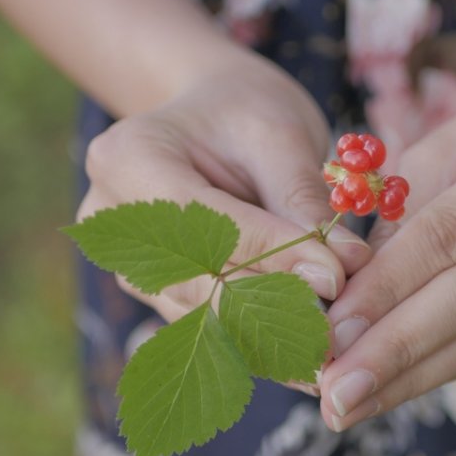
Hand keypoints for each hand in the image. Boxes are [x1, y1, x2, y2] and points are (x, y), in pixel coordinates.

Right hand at [77, 50, 369, 322]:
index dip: (272, 255)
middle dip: (275, 305)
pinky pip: (211, 323)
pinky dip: (261, 334)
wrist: (215, 114)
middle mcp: (114, 224)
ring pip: (205, 315)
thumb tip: (340, 268)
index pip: (204, 225)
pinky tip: (308, 345)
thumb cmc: (246, 110)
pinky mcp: (159, 294)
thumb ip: (302, 200)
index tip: (336, 275)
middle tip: (340, 326)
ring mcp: (131, 265)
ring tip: (332, 340)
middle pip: (198, 281)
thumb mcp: (280, 135)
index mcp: (127, 160)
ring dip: (272, 330)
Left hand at [316, 95, 455, 429]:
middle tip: (334, 389)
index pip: (449, 233)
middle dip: (395, 348)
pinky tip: (394, 388)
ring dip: (412, 376)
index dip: (387, 287)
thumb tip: (343, 303)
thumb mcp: (440, 151)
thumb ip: (397, 219)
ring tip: (349, 402)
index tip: (331, 330)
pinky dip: (442, 371)